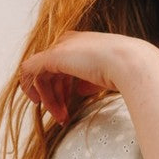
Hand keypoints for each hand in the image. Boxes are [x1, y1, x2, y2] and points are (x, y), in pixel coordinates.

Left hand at [18, 30, 143, 124]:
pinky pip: (30, 70)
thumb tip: (78, 91)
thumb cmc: (123, 71)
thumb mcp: (101, 78)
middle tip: (62, 116)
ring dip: (49, 99)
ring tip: (60, 117)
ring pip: (42, 75)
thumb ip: (87, 82)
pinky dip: (30, 86)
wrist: (128, 64)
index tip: (66, 105)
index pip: (63, 66)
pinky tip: (36, 101)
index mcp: (81, 43)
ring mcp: (60, 47)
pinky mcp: (52, 56)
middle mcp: (68, 42)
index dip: (62, 88)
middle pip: (51, 72)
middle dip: (55, 96)